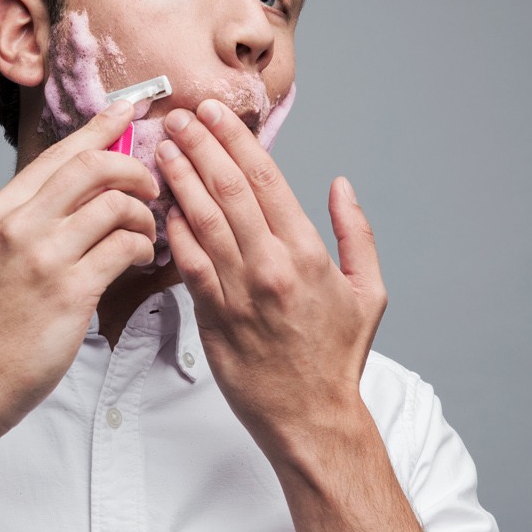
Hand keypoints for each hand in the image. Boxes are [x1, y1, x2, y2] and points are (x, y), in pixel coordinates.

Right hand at [0, 100, 157, 437]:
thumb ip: (31, 222)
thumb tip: (78, 194)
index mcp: (0, 210)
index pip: (60, 153)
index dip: (102, 127)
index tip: (131, 108)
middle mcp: (19, 224)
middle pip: (92, 165)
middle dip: (134, 167)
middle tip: (153, 185)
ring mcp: (42, 256)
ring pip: (114, 205)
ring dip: (143, 215)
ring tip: (147, 236)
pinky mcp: (69, 290)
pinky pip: (123, 248)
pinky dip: (142, 248)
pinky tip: (141, 260)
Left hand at [157, 99, 386, 463]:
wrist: (311, 418)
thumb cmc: (338, 358)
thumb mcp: (369, 292)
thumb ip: (355, 233)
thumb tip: (340, 185)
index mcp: (307, 255)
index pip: (265, 181)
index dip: (235, 140)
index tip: (215, 113)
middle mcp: (270, 268)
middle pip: (227, 192)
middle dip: (200, 147)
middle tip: (179, 117)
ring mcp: (238, 294)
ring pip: (201, 223)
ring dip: (179, 180)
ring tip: (163, 148)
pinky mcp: (212, 319)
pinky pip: (187, 266)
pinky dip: (173, 232)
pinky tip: (162, 206)